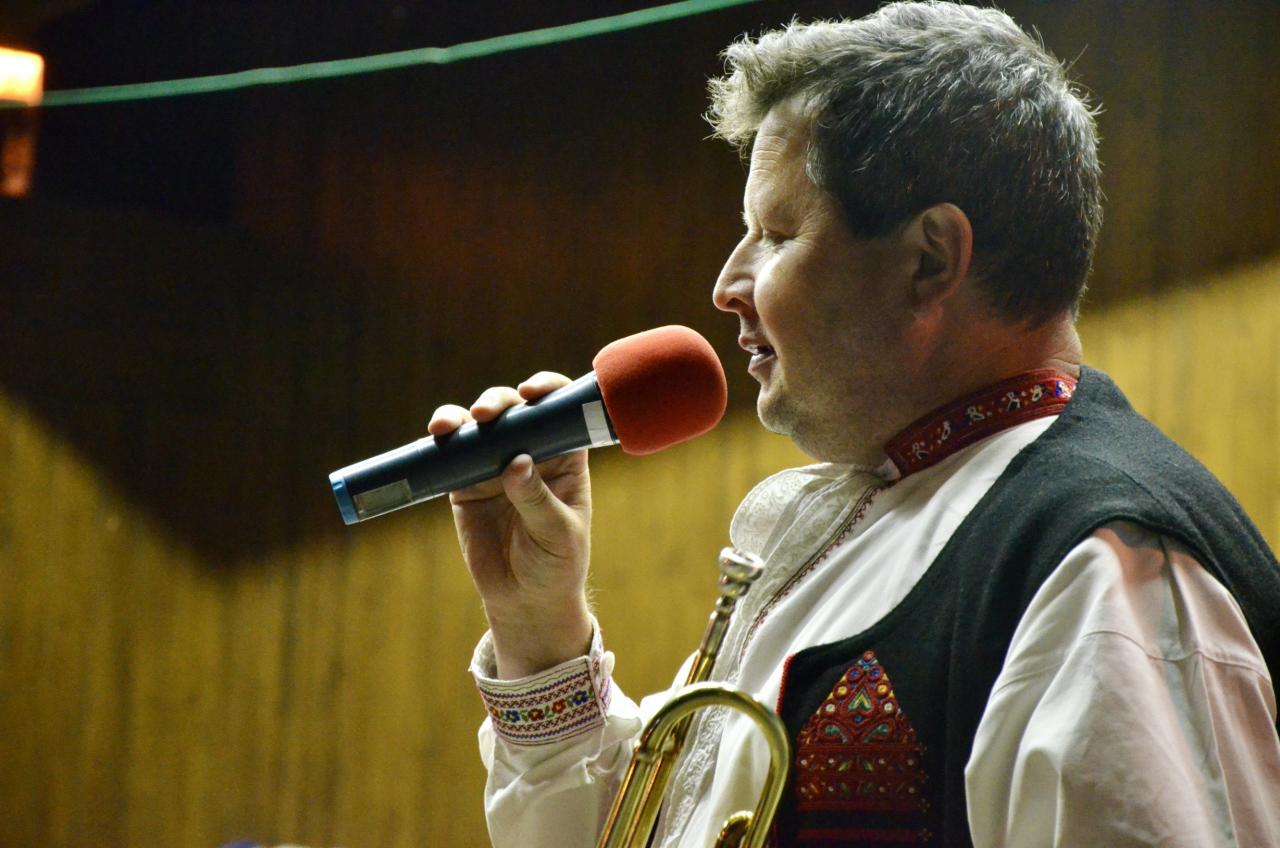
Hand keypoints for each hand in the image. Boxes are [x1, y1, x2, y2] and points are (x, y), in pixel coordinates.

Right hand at [428, 371, 592, 678]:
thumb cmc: (557, 565)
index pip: (559, 411)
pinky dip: (443, 440)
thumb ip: (537, 499)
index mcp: (565, 456)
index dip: (547, 390)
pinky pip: (452, 453)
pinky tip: (437, 435)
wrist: (525, 600)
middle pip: (514, 410)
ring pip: (479, 426)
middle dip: (498, 403)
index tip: (533, 392)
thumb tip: (516, 463)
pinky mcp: (465, 483)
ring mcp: (496, 464)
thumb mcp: (557, 534)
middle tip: (486, 415)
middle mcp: (530, 451)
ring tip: (452, 426)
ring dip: (463, 416)